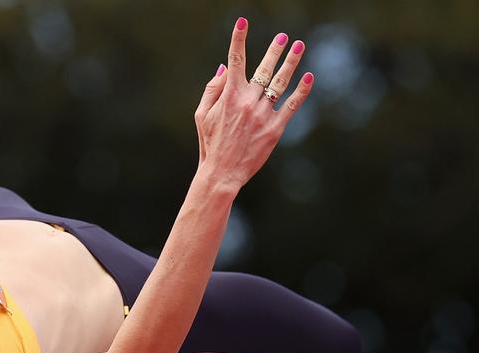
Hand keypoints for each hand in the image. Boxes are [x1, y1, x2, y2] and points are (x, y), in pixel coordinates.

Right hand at [194, 18, 313, 188]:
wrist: (222, 173)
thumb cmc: (210, 144)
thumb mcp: (201, 115)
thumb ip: (212, 89)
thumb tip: (224, 68)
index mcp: (229, 97)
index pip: (235, 61)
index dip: (238, 40)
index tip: (242, 23)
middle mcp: (248, 102)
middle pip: (264, 69)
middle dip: (274, 50)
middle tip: (283, 37)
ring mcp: (263, 114)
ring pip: (280, 83)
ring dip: (291, 62)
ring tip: (299, 46)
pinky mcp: (275, 128)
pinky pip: (292, 104)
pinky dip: (302, 90)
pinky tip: (308, 76)